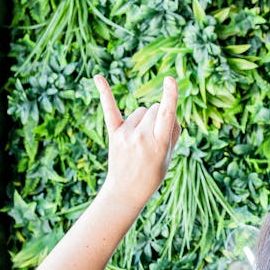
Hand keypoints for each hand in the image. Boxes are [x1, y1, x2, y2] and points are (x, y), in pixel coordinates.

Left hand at [94, 74, 181, 208]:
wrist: (126, 192)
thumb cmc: (152, 174)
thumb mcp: (169, 156)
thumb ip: (172, 132)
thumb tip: (167, 109)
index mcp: (159, 144)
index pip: (166, 115)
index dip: (170, 97)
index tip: (171, 80)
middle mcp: (141, 137)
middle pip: (155, 109)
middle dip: (159, 117)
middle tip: (155, 140)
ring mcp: (126, 135)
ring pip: (141, 111)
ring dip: (144, 119)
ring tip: (140, 141)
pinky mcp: (113, 134)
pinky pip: (110, 109)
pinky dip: (105, 92)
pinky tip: (97, 77)